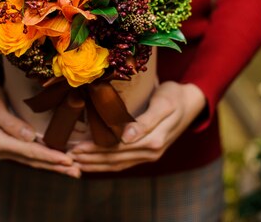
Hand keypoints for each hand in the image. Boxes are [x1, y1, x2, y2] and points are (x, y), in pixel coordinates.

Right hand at [0, 76, 80, 177]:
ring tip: (73, 171)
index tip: (67, 160)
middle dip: (56, 166)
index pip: (28, 151)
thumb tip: (29, 137)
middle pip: (33, 160)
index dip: (49, 156)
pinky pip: (31, 154)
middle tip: (77, 172)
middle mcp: (0, 150)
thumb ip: (10, 122)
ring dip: (53, 166)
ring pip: (33, 160)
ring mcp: (5, 149)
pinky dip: (46, 158)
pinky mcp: (11, 145)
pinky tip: (59, 162)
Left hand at [68, 81, 205, 171]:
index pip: (117, 149)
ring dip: (96, 164)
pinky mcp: (147, 152)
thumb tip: (127, 137)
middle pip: (115, 159)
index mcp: (153, 140)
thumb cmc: (174, 96)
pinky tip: (93, 163)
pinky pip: (124, 162)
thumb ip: (146, 121)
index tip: (75, 148)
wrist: (192, 102)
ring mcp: (149, 155)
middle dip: (90, 159)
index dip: (95, 150)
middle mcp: (151, 152)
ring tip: (75, 161)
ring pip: (118, 164)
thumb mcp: (163, 104)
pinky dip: (107, 164)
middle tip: (68, 156)